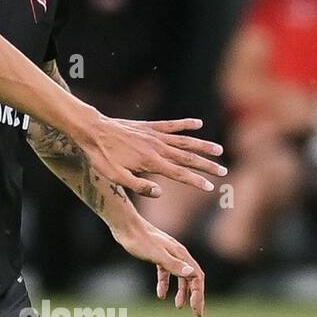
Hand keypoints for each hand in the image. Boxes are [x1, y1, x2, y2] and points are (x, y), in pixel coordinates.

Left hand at [79, 114, 225, 198]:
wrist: (92, 130)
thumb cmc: (101, 157)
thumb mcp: (115, 177)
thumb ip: (139, 186)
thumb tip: (160, 192)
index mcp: (151, 163)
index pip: (180, 174)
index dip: (197, 181)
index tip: (211, 187)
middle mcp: (157, 148)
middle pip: (188, 158)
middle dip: (207, 166)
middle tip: (224, 171)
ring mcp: (154, 135)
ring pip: (185, 141)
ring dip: (203, 146)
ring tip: (219, 150)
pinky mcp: (149, 126)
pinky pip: (171, 125)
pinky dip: (186, 124)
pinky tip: (198, 123)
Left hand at [113, 215, 205, 316]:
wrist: (125, 225)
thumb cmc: (139, 240)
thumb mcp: (156, 255)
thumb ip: (174, 264)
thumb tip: (192, 274)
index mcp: (181, 254)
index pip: (197, 277)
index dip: (198, 294)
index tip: (196, 310)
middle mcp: (178, 254)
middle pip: (191, 278)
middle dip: (195, 295)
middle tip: (196, 312)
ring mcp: (168, 254)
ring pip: (179, 276)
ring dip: (181, 291)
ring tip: (178, 306)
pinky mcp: (157, 255)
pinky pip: (166, 272)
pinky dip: (165, 284)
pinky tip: (160, 294)